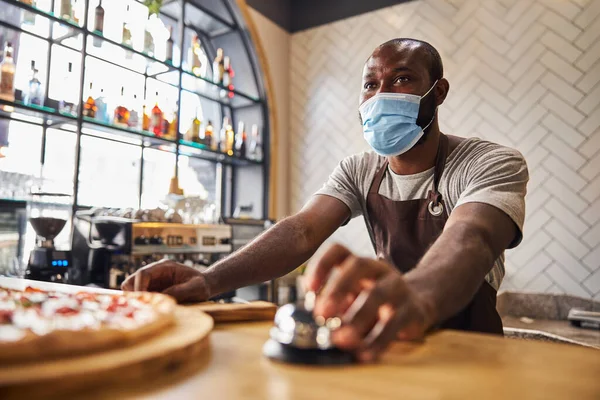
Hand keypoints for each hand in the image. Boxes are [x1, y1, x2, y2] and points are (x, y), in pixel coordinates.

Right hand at [121, 259, 210, 302]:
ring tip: (147, 311)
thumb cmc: (202, 285)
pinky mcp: (152, 292)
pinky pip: (139, 298)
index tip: (143, 301)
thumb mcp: (197, 287)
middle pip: (132, 280)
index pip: (143, 273)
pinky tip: (150, 313)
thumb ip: (182, 291)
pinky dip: (141, 305)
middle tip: (143, 308)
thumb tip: (163, 297)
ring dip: (136, 301)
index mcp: (165, 267)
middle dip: (134, 294)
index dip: (139, 286)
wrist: (205, 286)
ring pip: (132, 290)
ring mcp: (152, 283)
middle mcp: (155, 273)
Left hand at [304, 244, 435, 361]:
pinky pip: (394, 324)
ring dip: (357, 316)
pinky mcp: (412, 310)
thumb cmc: (373, 301)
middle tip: (321, 313)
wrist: (416, 307)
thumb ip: (332, 301)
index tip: (308, 288)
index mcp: (359, 264)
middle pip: (359, 265)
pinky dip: (377, 341)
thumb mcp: (352, 296)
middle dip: (338, 287)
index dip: (322, 264)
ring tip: (340, 338)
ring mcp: (398, 287)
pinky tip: (363, 354)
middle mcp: (379, 269)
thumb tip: (313, 311)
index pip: (339, 251)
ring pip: (378, 294)